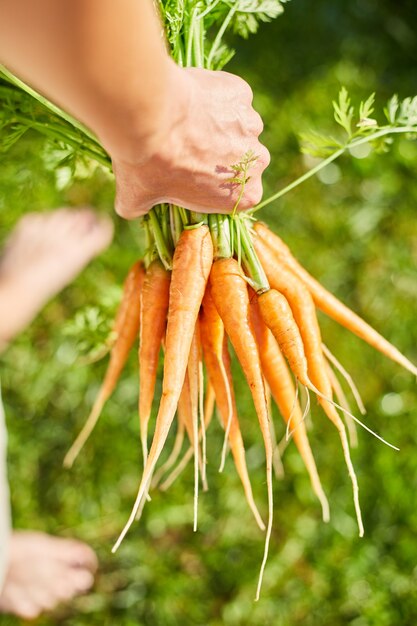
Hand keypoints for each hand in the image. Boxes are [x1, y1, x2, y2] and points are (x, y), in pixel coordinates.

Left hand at [112, 65, 269, 217]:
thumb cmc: (149, 166)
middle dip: (218, 155)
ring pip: (236, 127)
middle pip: (240, 161)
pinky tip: (189, 100)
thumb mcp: (138, 199)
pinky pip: (229, 98)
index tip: (191, 177)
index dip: (212, 186)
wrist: (150, 117)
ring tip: (185, 122)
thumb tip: (132, 208)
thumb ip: (142, 207)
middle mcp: (258, 162)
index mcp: (246, 195)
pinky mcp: (241, 93)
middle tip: (186, 147)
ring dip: (217, 126)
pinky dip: (213, 99)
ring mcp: (253, 124)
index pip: (236, 194)